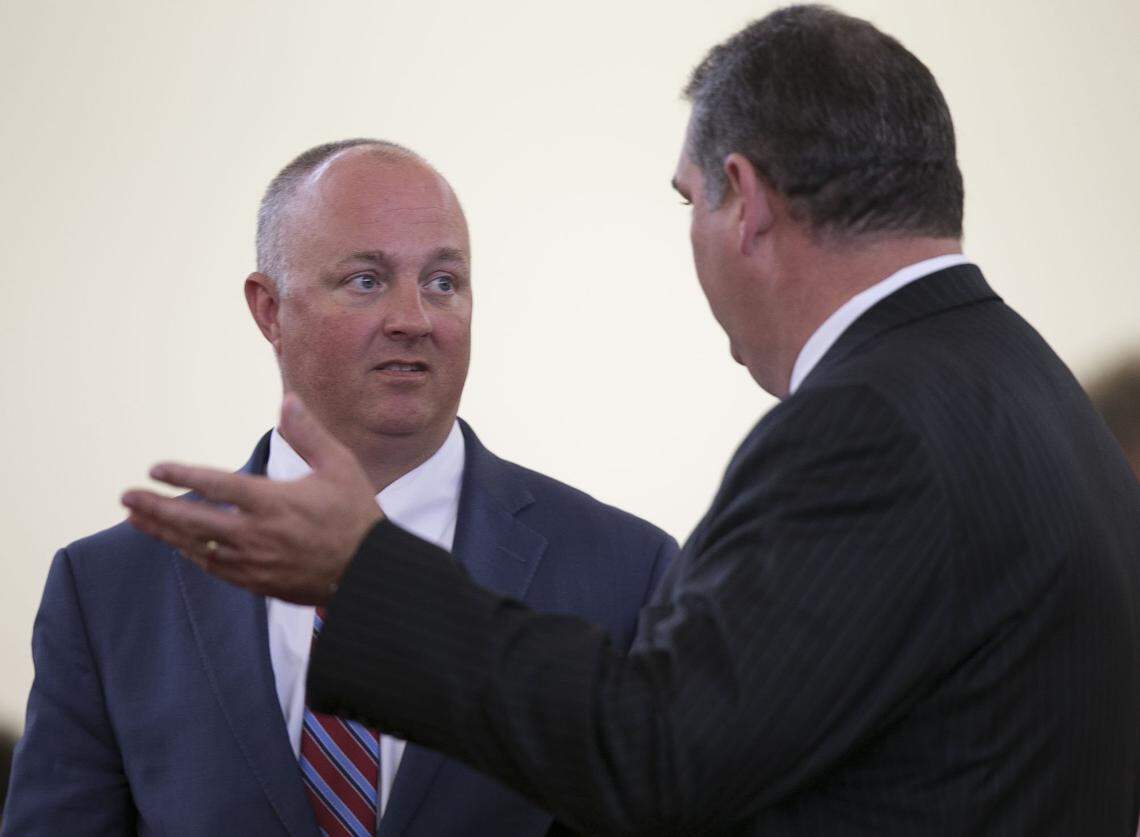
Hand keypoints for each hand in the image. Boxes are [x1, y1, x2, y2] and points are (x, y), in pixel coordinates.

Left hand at [121, 393, 382, 603]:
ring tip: (136, 519)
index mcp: (274, 502)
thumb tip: (286, 399)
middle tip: (126, 496)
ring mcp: (254, 562)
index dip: (182, 476)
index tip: (155, 469)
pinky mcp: (257, 582)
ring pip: (196, 547)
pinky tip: (177, 544)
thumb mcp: (340, 466)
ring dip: (164, 532)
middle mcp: (257, 534)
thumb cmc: (356, 514)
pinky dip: (190, 553)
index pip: (216, 486)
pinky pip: (214, 568)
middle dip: (155, 508)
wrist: (368, 572)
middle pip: (193, 521)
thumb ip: (308, 434)